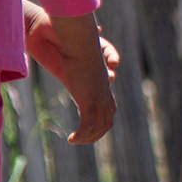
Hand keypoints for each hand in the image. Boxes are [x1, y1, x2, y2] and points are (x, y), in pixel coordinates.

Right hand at [23, 4, 116, 143]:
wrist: (77, 40)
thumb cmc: (76, 45)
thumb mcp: (76, 58)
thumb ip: (76, 65)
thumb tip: (79, 48)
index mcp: (102, 84)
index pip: (110, 108)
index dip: (102, 121)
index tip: (90, 129)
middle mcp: (104, 92)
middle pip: (107, 120)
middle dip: (96, 134)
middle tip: (81, 140)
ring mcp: (98, 96)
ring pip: (99, 125)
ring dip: (88, 137)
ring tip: (76, 141)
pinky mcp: (88, 99)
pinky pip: (87, 124)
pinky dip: (81, 135)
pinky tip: (71, 139)